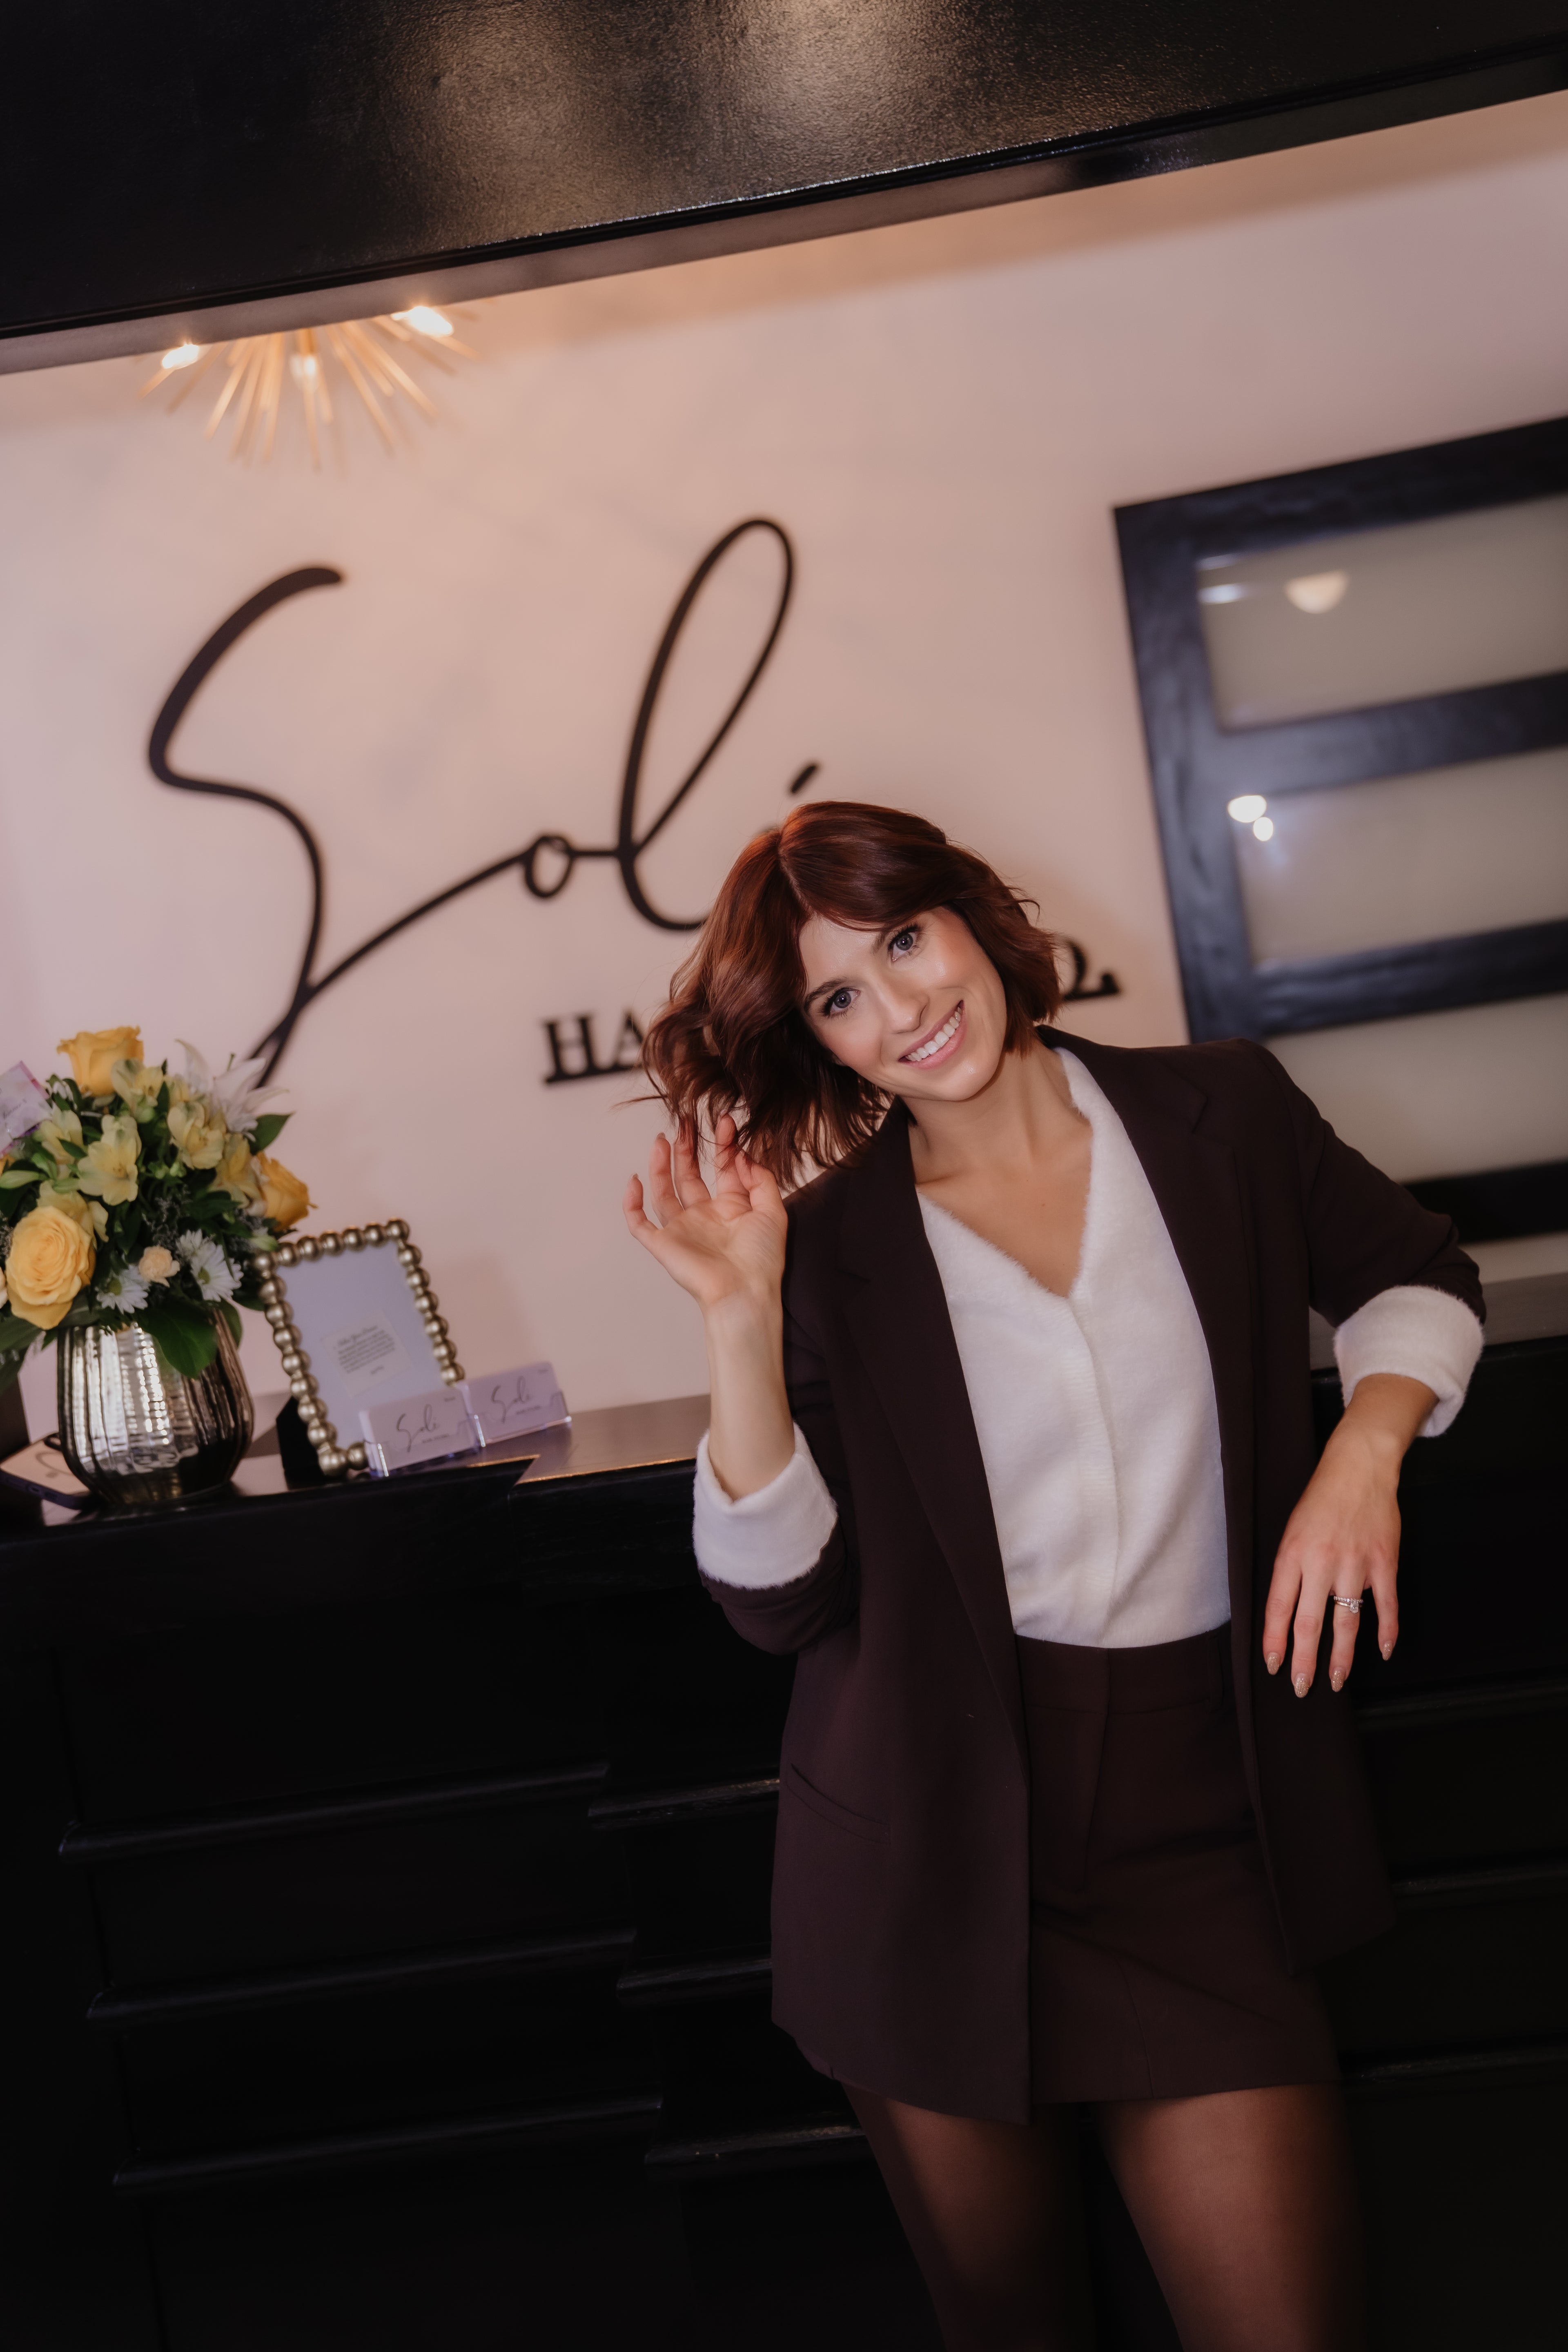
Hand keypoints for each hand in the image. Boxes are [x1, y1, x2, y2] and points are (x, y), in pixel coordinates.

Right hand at [624, 1115, 793, 1497]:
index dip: (725, 1144)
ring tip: (663, 1138)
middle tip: (686, 1120)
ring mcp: (682, 1229)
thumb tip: (745, 1153)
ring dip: (661, 1165)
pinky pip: (639, 1222)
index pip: (724, 1168)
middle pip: (691, 1174)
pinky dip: (632, 1203)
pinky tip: (635, 1179)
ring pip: (664, 1191)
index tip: (727, 1121)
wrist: (745, 1294)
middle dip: (688, 1147)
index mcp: (732, 1208)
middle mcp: (705, 1216)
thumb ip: (762, 1179)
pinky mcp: (663, 1245)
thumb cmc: (763, 1260)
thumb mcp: (774, 1211)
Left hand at [1262, 1374, 1433, 1697]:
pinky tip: (1384, 1651)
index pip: (1278, 1608)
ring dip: (1342, 1656)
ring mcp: (1356, 1564)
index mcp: (1293, 1554)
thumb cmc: (1320, 1501)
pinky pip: (1386, 1604)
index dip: (1275, 1641)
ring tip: (1336, 1680)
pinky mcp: (1384, 1562)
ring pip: (1347, 1621)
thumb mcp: (1292, 1531)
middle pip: (1310, 1622)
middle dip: (1305, 1661)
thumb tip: (1288, 1612)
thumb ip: (1291, 1570)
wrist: (1358, 1467)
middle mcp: (1322, 1563)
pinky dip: (1387, 1630)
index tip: (1273, 1665)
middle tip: (1301, 1687)